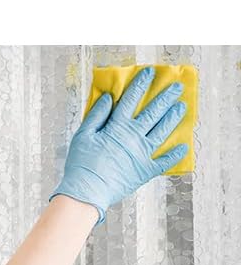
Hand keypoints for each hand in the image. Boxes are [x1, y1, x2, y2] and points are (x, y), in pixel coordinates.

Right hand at [50, 66, 188, 224]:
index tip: (149, 73)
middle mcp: (133, 137)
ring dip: (173, 118)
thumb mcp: (82, 136)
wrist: (87, 191)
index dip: (140, 85)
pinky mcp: (145, 170)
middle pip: (152, 113)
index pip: (131, 100)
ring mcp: (142, 154)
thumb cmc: (80, 164)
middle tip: (176, 87)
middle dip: (165, 97)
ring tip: (182, 107)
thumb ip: (96, 116)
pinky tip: (183, 146)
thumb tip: (107, 98)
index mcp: (116, 127)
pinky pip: (164, 162)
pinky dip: (175, 154)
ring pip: (162, 132)